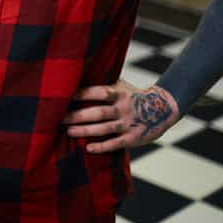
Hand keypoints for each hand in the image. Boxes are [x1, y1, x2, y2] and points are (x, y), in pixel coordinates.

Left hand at [62, 80, 178, 152]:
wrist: (163, 108)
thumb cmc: (133, 95)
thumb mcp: (121, 85)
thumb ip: (104, 84)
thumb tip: (78, 75)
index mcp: (119, 93)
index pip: (99, 92)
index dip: (82, 94)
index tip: (65, 96)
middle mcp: (123, 108)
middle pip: (98, 112)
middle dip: (78, 116)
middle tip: (59, 118)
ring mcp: (128, 124)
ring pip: (104, 129)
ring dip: (86, 131)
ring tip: (69, 131)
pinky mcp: (133, 138)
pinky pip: (116, 143)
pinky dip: (102, 147)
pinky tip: (88, 148)